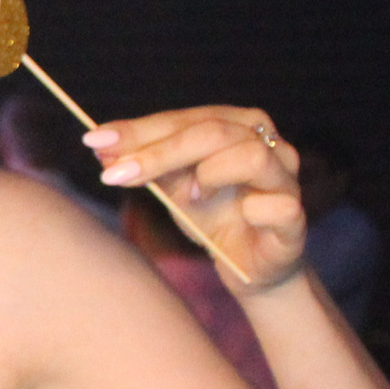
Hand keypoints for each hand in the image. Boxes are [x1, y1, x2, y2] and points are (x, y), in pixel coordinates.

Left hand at [88, 106, 306, 290]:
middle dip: (158, 152)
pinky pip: (278, 205)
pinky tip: (238, 218)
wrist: (250, 268)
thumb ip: (147, 165)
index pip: (185, 119)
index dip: (138, 130)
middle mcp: (268, 143)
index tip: (94, 141)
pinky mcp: (295, 218)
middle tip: (114, 174)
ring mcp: (286, 179)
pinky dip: (251, 210)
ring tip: (192, 197)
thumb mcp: (174, 188)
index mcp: (238, 126)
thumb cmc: (213, 217)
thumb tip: (100, 147)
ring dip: (210, 174)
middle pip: (212, 132)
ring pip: (251, 156)